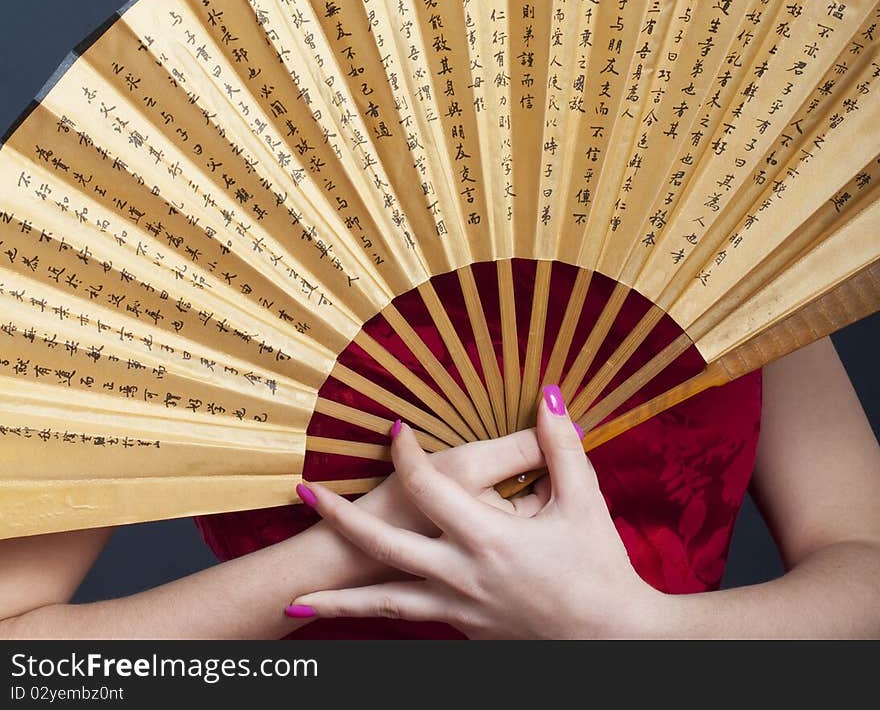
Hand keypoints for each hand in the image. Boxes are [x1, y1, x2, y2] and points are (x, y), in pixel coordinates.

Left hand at [285, 386, 666, 638]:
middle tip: (304, 493)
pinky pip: (413, 618)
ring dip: (339, 601)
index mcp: (488, 539)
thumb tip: (549, 397)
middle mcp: (464, 577)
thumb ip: (560, 445)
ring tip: (297, 600)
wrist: (616, 641)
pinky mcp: (467, 628)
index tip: (395, 429)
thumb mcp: (583, 500)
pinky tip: (361, 611)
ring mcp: (461, 609)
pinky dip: (380, 617)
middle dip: (340, 520)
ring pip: (387, 604)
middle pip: (386, 548)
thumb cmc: (600, 569)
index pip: (430, 487)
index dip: (408, 453)